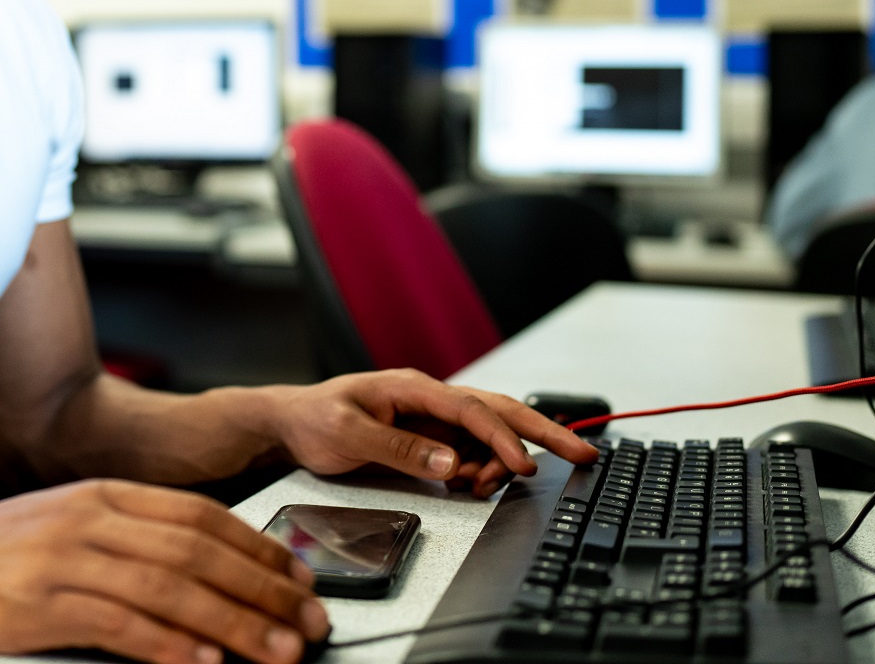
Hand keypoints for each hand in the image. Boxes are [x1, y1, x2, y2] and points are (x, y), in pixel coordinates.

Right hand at [0, 479, 329, 663]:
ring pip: (169, 589)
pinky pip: (118, 625)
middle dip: (262, 590)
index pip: (199, 515)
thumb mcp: (68, 525)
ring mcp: (63, 561)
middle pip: (196, 552)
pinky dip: (168, 645)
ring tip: (275, 650)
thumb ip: (132, 536)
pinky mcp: (39, 607)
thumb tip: (208, 565)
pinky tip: (203, 662)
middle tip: (305, 623)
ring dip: (233, 623)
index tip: (297, 577)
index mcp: (101, 496)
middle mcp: (88, 520)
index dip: (257, 547)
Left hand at [268, 372, 601, 498]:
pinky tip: (470, 485)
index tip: (526, 465)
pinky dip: (479, 470)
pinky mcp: (429, 438)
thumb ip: (400, 449)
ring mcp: (432, 418)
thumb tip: (450, 461)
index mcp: (413, 387)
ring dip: (500, 463)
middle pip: (498, 412)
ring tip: (488, 487)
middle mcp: (429, 399)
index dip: (503, 437)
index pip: (472, 410)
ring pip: (487, 437)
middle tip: (584, 453)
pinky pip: (469, 453)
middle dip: (543, 432)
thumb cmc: (314, 418)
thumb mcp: (349, 434)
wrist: (291, 423)